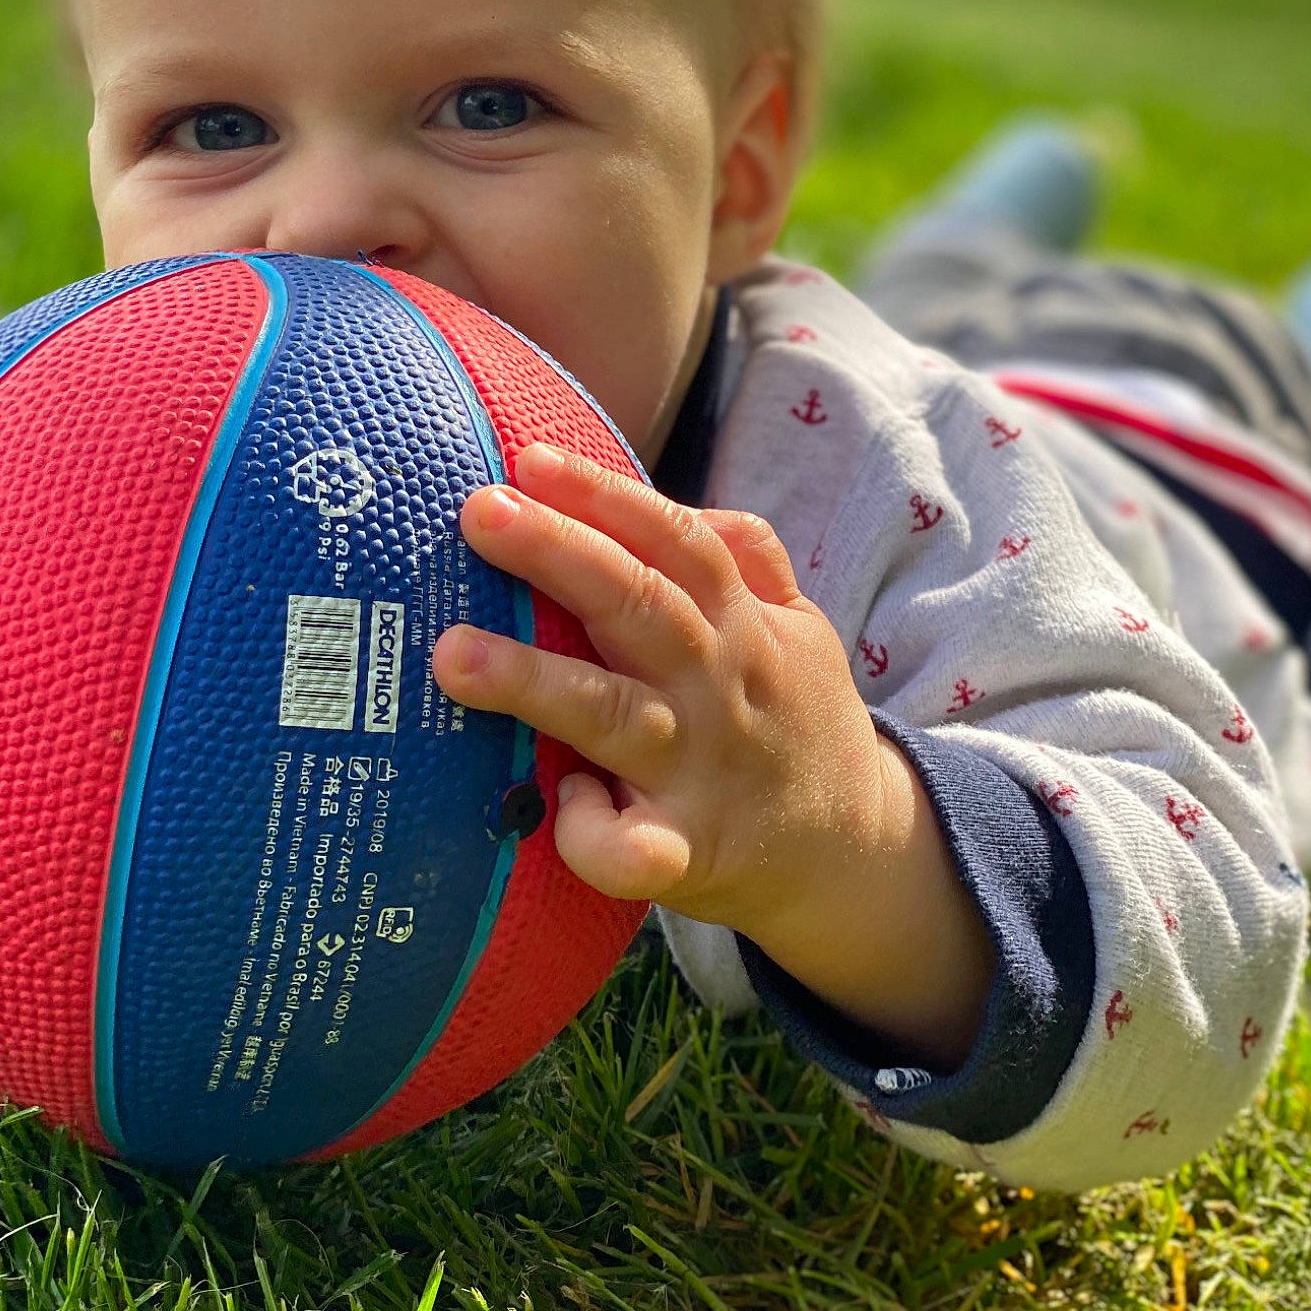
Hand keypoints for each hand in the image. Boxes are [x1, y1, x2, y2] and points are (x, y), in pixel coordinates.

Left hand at [433, 444, 994, 1065]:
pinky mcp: (690, 853)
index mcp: (742, 624)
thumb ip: (748, 559)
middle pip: (639, 605)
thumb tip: (677, 501)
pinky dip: (598, 834)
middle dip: (559, 554)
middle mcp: (719, 685)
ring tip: (452, 653)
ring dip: (536, 683)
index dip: (606, 496)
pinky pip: (636, 849)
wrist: (857, 848)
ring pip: (616, 716)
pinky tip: (562, 807)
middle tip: (481, 511)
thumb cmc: (795, 719)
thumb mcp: (799, 627)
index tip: (531, 457)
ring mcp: (702, 770)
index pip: (677, 540)